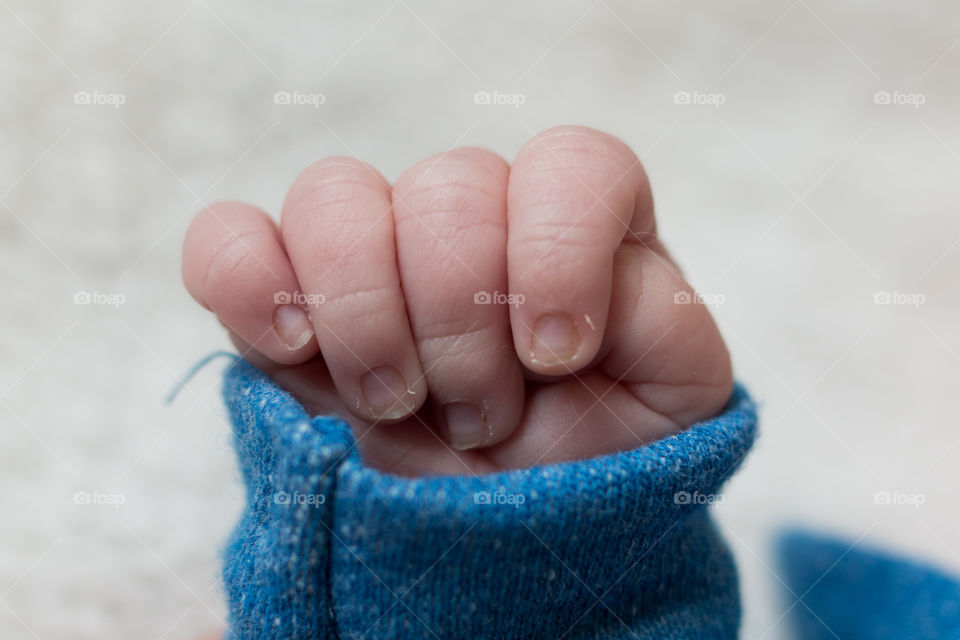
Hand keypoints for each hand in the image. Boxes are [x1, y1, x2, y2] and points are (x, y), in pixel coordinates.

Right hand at [182, 126, 731, 475]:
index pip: (572, 165)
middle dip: (460, 323)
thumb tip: (572, 303)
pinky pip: (229, 239)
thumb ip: (658, 326)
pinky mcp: (284, 300)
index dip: (557, 250)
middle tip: (481, 418)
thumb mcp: (662, 406)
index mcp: (574, 233)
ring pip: (335, 194)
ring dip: (366, 315)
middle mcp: (472, 225)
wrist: (502, 540)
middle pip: (449, 186)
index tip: (554, 356)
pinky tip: (289, 343)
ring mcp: (372, 256)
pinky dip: (245, 278)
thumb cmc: (588, 465)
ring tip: (393, 405)